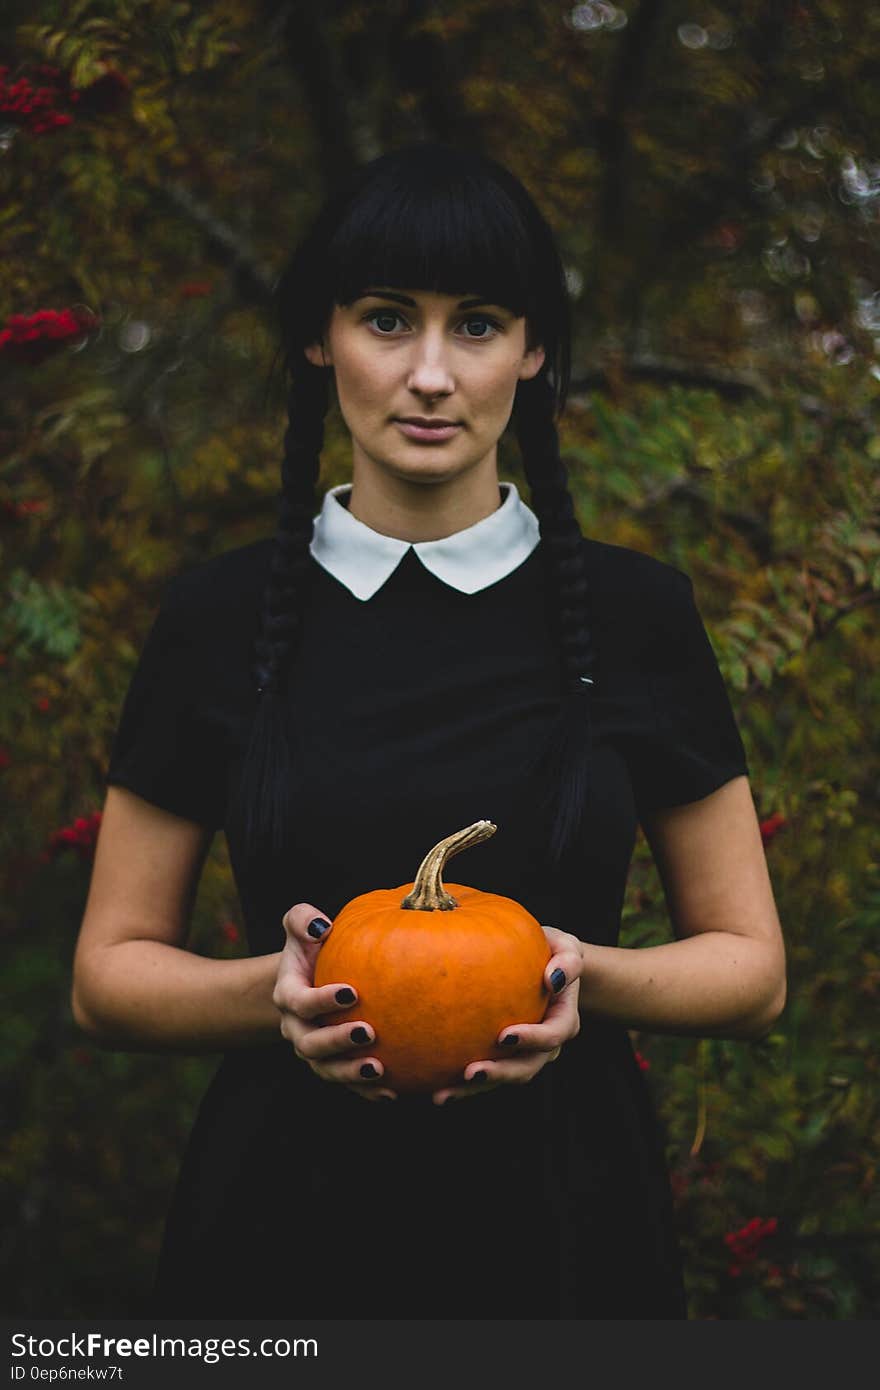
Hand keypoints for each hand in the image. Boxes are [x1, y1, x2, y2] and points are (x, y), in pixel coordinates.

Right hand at [273, 902, 396, 1101]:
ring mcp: (313, 1052)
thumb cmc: (313, 948)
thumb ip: (302, 919)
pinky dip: (367, 1092)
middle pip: (309, 1044)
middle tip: (369, 1032)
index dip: (321, 1001)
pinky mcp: (331, 1066)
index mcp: (288, 995)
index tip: (351, 992)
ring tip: (379, 1068)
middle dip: (337, 1042)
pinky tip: (393, 1091)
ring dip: (351, 1073)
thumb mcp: (301, 926)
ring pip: (326, 1070)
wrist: (311, 979)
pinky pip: (347, 1085)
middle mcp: (296, 1028)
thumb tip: (322, 925)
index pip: (299, 1002)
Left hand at [432, 925, 582, 1105]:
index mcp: (564, 1021)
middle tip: (470, 1073)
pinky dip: (461, 1084)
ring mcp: (525, 1055)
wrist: (547, 970)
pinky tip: (433, 1087)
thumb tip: (552, 978)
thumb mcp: (567, 947)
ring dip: (474, 1090)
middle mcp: (546, 1046)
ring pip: (502, 1078)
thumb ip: (568, 960)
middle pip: (526, 1068)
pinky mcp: (503, 1056)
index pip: (552, 1035)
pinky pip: (485, 1073)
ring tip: (442, 1094)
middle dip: (499, 1074)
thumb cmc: (554, 952)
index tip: (504, 1036)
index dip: (531, 1040)